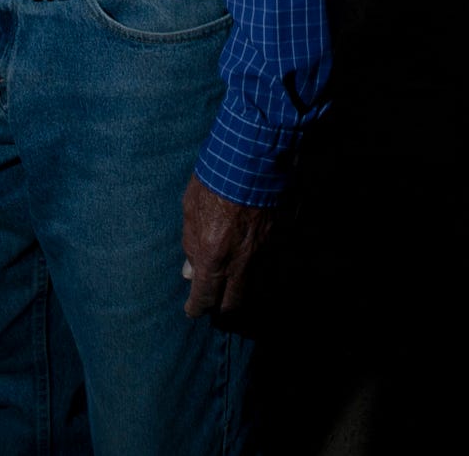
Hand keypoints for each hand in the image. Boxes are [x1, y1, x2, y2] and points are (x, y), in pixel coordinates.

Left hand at [180, 176, 270, 319]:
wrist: (252, 158)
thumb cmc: (214, 181)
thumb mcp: (191, 210)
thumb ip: (190, 245)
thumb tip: (189, 271)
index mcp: (213, 257)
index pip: (204, 298)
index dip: (196, 308)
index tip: (192, 310)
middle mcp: (240, 264)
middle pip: (233, 304)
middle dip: (221, 308)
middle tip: (214, 302)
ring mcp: (263, 255)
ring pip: (256, 292)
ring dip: (243, 294)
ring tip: (234, 291)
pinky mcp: (279, 243)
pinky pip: (272, 272)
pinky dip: (263, 278)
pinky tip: (255, 273)